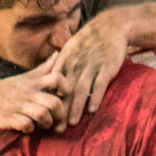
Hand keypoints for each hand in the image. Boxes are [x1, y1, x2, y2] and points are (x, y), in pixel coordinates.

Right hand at [0, 56, 65, 132]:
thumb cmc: (6, 90)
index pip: (57, 78)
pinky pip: (26, 125)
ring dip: (47, 123)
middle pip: (54, 102)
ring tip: (44, 125)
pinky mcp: (8, 118)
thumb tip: (58, 54)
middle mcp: (27, 93)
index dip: (67, 88)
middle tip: (59, 122)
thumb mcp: (25, 77)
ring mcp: (17, 105)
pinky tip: (28, 128)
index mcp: (33, 83)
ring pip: (42, 114)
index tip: (64, 97)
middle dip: (61, 115)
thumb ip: (43, 69)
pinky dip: (30, 129)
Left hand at [53, 15, 129, 130]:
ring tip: (71, 123)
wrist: (110, 27)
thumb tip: (50, 85)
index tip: (45, 117)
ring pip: (80, 89)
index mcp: (65, 61)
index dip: (49, 102)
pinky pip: (99, 84)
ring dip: (75, 107)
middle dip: (60, 111)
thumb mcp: (70, 49)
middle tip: (56, 128)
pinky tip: (92, 110)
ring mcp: (91, 66)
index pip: (53, 85)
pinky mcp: (105, 67)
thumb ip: (60, 66)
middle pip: (65, 91)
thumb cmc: (88, 41)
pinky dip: (95, 96)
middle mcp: (75, 64)